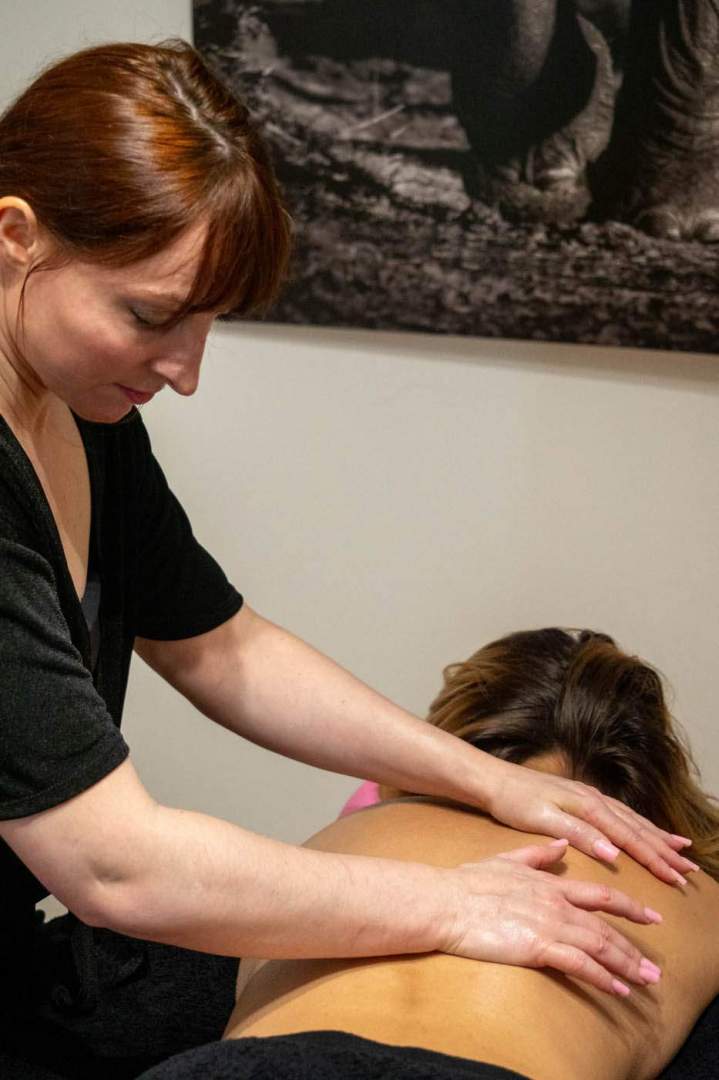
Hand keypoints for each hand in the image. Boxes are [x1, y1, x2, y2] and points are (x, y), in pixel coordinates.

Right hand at [440, 840, 662, 994]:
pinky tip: (617, 989)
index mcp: (549, 884)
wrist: (445, 901)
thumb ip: (537, 854)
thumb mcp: (505, 860)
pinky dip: (602, 977)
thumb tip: (561, 845)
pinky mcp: (538, 946)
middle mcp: (556, 903)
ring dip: (625, 965)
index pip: (599, 895)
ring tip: (644, 982)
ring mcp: (549, 924)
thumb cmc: (467, 883)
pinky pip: (579, 964)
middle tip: (655, 969)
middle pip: (605, 926)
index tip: (651, 917)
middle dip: (633, 949)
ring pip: (599, 945)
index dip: (628, 906)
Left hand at [482, 760, 696, 884]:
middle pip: (637, 828)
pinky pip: (619, 814)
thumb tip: (614, 854)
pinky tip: (645, 830)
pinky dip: (638, 824)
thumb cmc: (514, 800)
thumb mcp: (542, 819)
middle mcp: (594, 799)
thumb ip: (579, 834)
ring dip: (657, 836)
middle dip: (664, 850)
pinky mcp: (582, 798)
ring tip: (681, 849)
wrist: (493, 778)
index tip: (676, 878)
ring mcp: (589, 797)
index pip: (629, 837)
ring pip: (632, 820)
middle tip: (689, 871)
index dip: (655, 859)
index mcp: (588, 807)